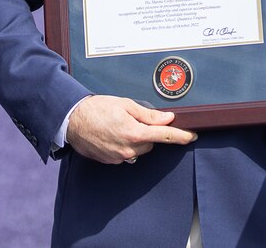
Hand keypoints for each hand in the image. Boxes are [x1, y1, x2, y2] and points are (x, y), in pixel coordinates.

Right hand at [66, 95, 197, 164]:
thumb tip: (167, 118)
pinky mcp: (111, 161)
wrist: (73, 120)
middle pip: (151, 143)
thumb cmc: (97, 109)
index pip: (165, 136)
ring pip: (139, 149)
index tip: (192, 136)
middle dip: (148, 132)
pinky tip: (113, 134)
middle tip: (134, 119)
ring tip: (119, 125)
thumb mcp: (126, 105)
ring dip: (136, 139)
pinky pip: (126, 153)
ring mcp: (119, 157)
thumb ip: (148, 114)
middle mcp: (129, 149)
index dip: (181, 136)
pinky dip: (124, 144)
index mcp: (135, 133)